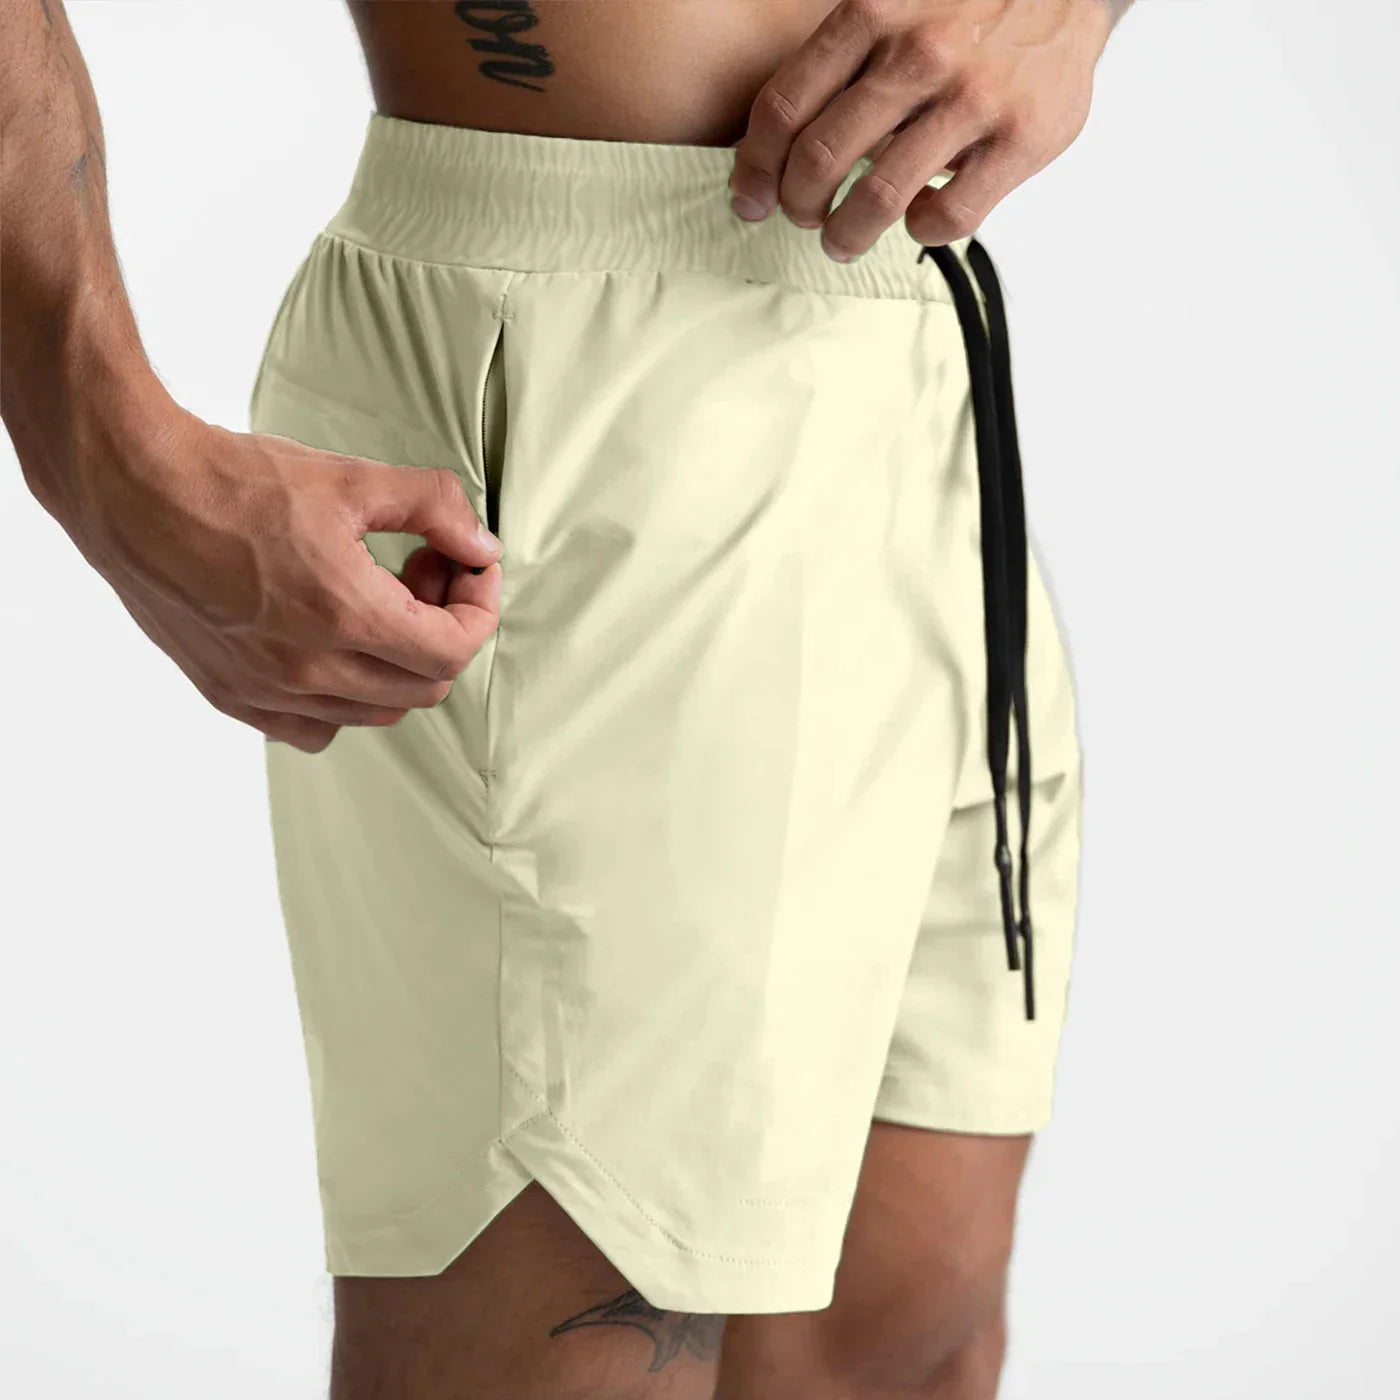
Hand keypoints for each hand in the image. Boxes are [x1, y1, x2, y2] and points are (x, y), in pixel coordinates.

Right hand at [79, 408, 502, 753]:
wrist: (131, 489)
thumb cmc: (234, 480)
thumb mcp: (351, 479)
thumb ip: (434, 509)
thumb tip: (482, 547)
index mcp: (346, 615)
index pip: (453, 650)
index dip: (477, 608)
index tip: (467, 569)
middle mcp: (308, 668)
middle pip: (424, 685)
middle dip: (442, 628)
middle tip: (420, 570)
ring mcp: (267, 690)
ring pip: (375, 712)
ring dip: (396, 664)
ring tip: (374, 600)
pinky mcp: (231, 696)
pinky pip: (314, 729)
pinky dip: (341, 698)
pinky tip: (328, 641)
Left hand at [728, 0, 1115, 257]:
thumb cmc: (970, 4)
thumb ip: (846, 53)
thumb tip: (776, 135)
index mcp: (874, 12)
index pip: (784, 108)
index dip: (756, 168)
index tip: (751, 196)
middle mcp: (919, 52)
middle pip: (820, 159)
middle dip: (798, 205)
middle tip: (803, 216)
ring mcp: (973, 96)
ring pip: (878, 198)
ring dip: (847, 232)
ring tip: (843, 238)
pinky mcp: (1021, 138)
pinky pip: (948, 215)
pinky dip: (920, 230)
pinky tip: (919, 217)